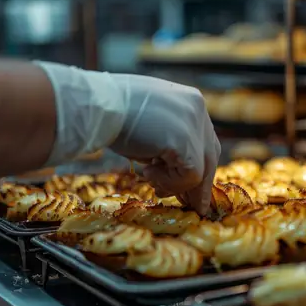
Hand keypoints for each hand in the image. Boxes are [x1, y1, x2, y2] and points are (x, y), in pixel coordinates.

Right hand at [35, 62, 219, 214]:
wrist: (95, 105)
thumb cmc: (112, 113)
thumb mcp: (151, 123)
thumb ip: (169, 140)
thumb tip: (176, 168)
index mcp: (190, 100)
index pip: (205, 141)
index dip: (199, 167)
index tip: (190, 190)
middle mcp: (197, 107)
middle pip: (210, 156)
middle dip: (197, 185)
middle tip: (189, 205)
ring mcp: (193, 123)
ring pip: (201, 170)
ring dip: (174, 183)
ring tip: (150, 180)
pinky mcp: (185, 141)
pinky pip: (190, 175)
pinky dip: (169, 182)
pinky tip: (147, 172)